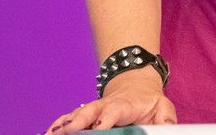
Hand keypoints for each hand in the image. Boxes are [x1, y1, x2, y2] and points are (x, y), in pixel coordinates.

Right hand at [44, 69, 176, 131]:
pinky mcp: (86, 115)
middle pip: (90, 111)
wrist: (136, 84)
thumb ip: (165, 119)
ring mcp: (94, 109)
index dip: (106, 118)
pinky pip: (69, 119)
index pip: (115, 110)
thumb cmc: (149, 101)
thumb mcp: (163, 107)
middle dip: (79, 120)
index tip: (99, 127)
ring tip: (50, 133)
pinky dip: (58, 125)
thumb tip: (167, 128)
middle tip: (67, 130)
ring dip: (63, 124)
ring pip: (77, 115)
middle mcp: (106, 105)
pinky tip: (48, 132)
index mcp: (125, 104)